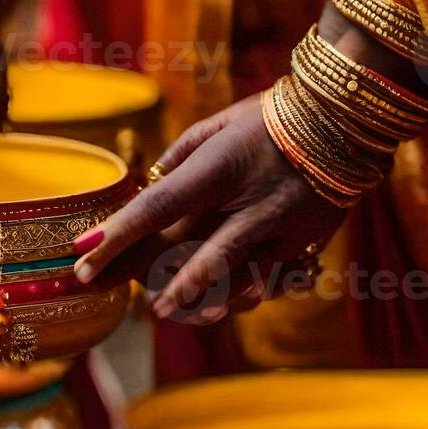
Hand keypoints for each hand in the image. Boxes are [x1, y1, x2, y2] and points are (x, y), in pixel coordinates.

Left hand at [72, 93, 347, 323]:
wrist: (345, 117)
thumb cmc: (267, 117)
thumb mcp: (217, 125)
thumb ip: (179, 158)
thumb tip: (148, 188)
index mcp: (220, 165)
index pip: (157, 205)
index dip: (117, 234)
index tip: (82, 255)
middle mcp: (250, 200)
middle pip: (199, 250)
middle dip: (160, 279)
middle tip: (132, 301)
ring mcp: (281, 224)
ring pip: (238, 274)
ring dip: (202, 295)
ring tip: (170, 311)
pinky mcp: (305, 240)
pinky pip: (271, 276)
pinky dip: (246, 291)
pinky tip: (224, 305)